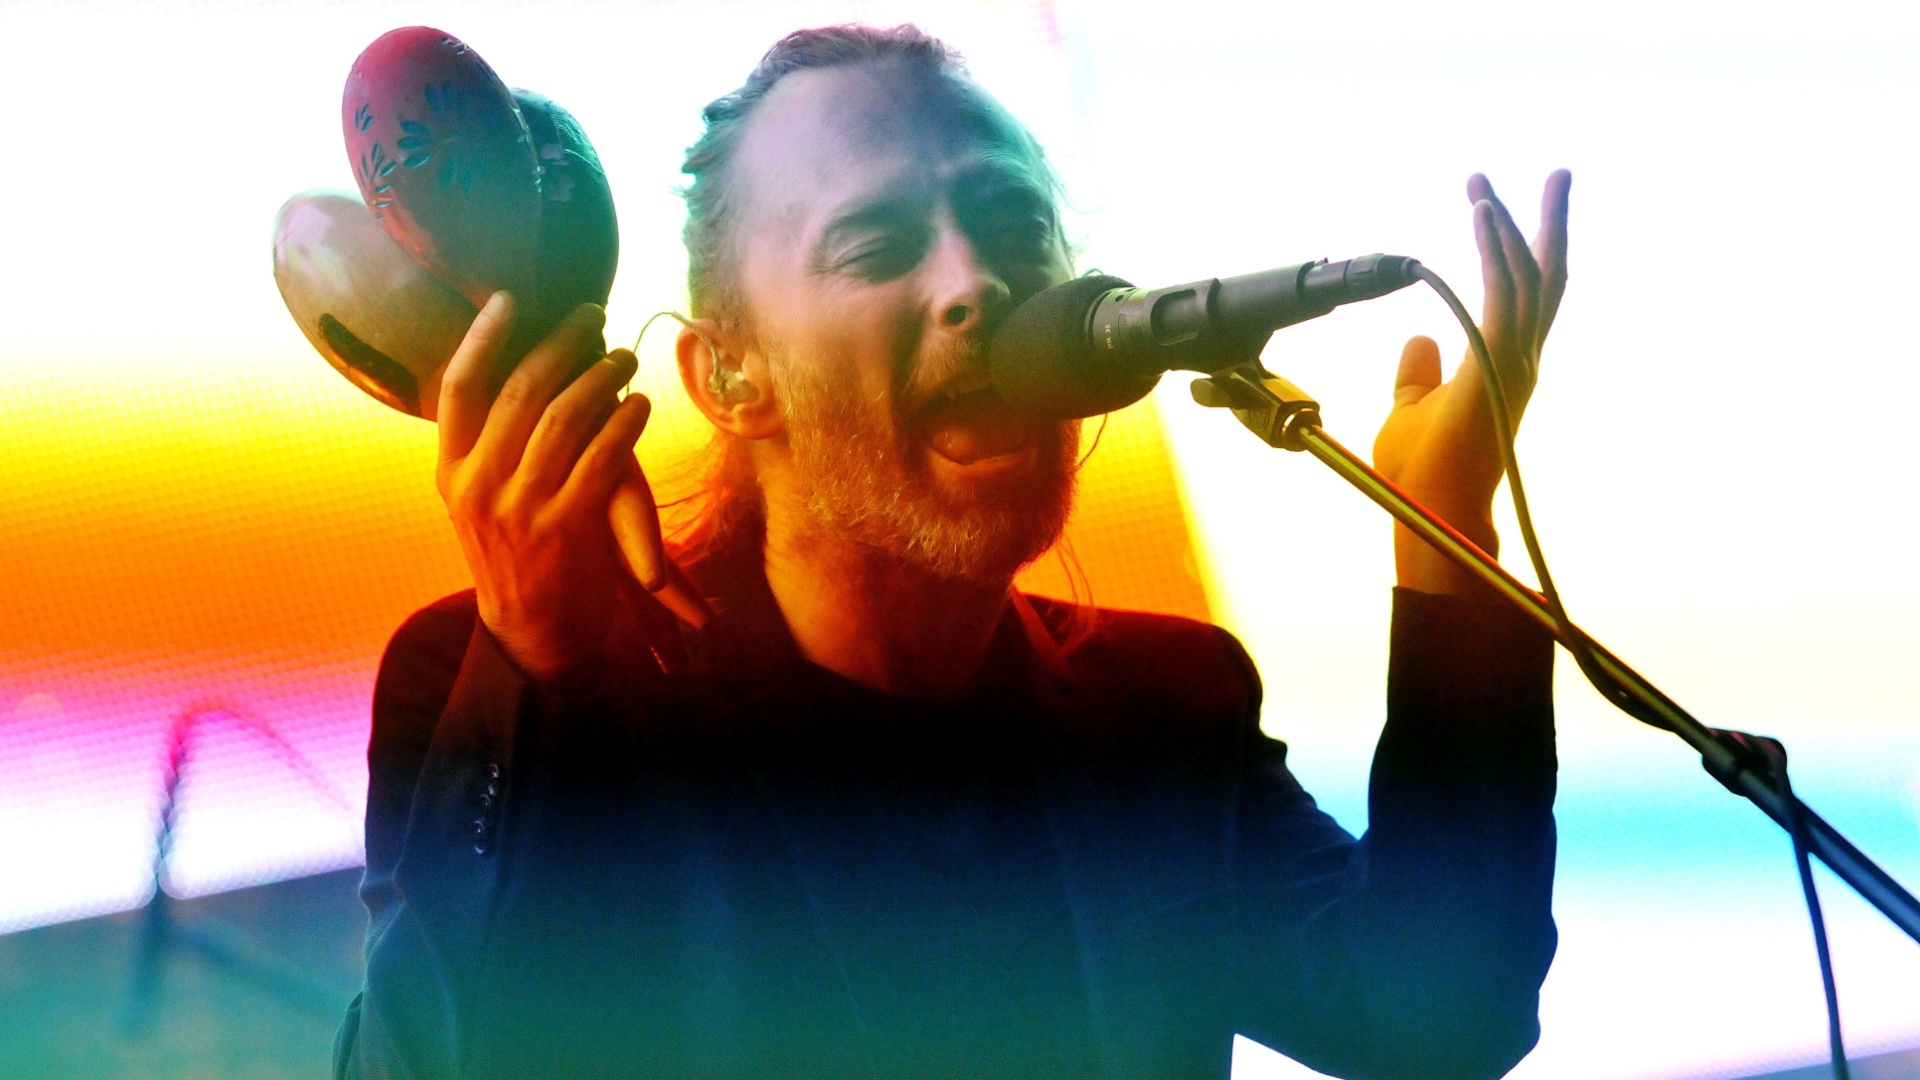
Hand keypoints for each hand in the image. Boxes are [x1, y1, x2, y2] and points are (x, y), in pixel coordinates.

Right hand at [436, 293, 705, 692]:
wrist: (532, 628)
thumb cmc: (515, 548)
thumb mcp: (478, 498)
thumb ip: (486, 444)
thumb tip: (515, 366)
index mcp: (451, 472)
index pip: (458, 388)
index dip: (482, 337)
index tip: (510, 298)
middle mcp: (478, 485)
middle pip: (520, 392)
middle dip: (561, 345)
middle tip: (593, 316)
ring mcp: (520, 508)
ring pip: (565, 418)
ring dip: (601, 377)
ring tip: (623, 357)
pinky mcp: (565, 527)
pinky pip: (601, 458)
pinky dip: (624, 422)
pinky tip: (641, 404)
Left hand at [1372, 171, 1570, 595]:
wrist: (1432, 508)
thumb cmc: (1423, 470)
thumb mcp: (1410, 408)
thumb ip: (1417, 371)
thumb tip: (1416, 337)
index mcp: (1504, 362)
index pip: (1523, 294)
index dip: (1516, 248)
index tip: (1497, 206)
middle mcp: (1521, 356)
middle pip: (1547, 276)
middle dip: (1549, 222)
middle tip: (1558, 174)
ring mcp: (1515, 360)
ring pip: (1528, 275)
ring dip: (1512, 224)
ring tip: (1490, 181)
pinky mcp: (1497, 361)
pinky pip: (1503, 291)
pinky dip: (1495, 248)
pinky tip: (1482, 213)